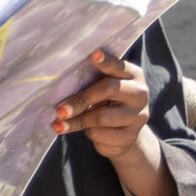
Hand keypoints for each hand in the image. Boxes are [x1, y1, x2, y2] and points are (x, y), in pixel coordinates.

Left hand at [54, 50, 176, 195]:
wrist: (127, 139)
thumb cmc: (106, 106)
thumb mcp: (104, 92)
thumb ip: (92, 81)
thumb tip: (58, 77)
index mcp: (132, 74)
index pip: (119, 65)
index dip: (107, 61)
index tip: (92, 55)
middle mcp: (139, 93)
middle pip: (108, 91)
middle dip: (82, 98)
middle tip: (59, 106)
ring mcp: (136, 116)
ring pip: (102, 116)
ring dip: (76, 120)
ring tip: (56, 120)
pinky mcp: (129, 137)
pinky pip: (100, 134)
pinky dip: (82, 132)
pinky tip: (66, 129)